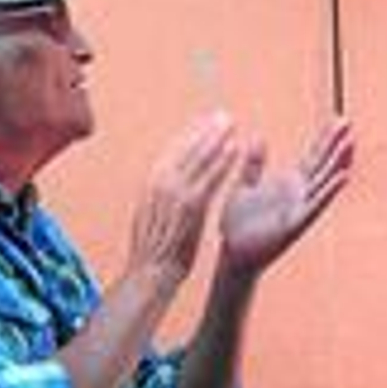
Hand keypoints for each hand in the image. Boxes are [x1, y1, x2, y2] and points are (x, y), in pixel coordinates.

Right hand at [123, 112, 239, 288]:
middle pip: (186, 148)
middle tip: (222, 115)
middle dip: (205, 129)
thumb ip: (160, 196)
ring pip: (200, 158)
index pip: (173, 151)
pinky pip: (211, 177)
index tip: (204, 122)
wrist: (150, 271)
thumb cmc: (153, 248)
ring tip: (231, 124)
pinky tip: (236, 149)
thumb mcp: (150, 215)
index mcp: (150, 183)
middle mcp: (161, 182)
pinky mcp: (192, 205)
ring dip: (217, 138)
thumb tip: (167, 183)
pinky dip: (224, 161)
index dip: (190, 134)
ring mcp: (176, 192)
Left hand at [218, 117, 353, 278]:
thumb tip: (258, 137)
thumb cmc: (240, 223)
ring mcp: (299, 209)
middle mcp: (298, 195)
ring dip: (337, 163)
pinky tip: (342, 177)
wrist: (233, 253)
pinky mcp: (295, 223)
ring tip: (350, 144)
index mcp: (288, 184)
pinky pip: (314, 205)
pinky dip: (328, 191)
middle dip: (335, 144)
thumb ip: (254, 164)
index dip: (325, 139)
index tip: (338, 120)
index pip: (312, 157)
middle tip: (349, 122)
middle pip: (322, 165)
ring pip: (323, 182)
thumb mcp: (245, 185)